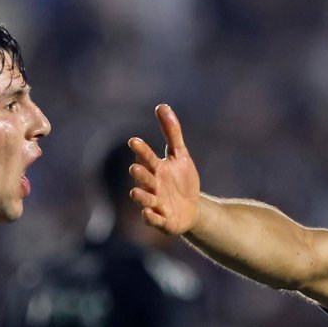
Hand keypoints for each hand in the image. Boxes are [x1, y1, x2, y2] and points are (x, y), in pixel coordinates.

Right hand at [129, 104, 201, 234]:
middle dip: (140, 174)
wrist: (192, 208)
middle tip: (136, 167)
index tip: (134, 141)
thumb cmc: (182, 180)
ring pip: (145, 200)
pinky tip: (149, 213)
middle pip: (144, 179)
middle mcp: (152, 186)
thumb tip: (162, 105)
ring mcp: (156, 203)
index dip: (141, 150)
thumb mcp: (180, 155)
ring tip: (136, 192)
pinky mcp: (163, 221)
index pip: (146, 157)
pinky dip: (151, 217)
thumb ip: (171, 132)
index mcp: (156, 169)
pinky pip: (155, 220)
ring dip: (141, 196)